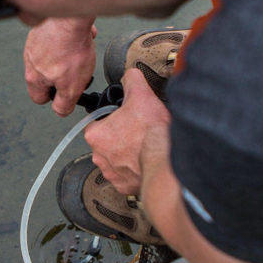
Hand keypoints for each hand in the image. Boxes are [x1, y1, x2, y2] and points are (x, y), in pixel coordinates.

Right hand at [24, 17, 96, 116]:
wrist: (70, 18)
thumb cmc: (70, 50)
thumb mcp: (71, 87)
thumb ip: (64, 103)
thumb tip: (61, 111)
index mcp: (33, 78)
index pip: (39, 98)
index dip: (55, 100)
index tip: (67, 94)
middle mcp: (30, 60)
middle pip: (47, 76)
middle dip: (64, 75)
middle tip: (77, 70)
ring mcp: (35, 42)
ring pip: (55, 56)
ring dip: (70, 55)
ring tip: (82, 51)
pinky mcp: (44, 27)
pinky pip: (60, 38)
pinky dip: (72, 39)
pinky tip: (83, 36)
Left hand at [84, 68, 170, 195]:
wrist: (166, 160)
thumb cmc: (151, 133)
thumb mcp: (141, 95)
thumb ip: (132, 80)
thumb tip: (130, 76)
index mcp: (96, 135)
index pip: (97, 123)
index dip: (112, 118)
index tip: (124, 118)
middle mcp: (99, 157)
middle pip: (106, 142)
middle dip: (120, 137)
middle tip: (137, 131)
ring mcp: (112, 174)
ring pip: (116, 160)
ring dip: (127, 155)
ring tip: (144, 146)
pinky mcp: (125, 186)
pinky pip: (127, 177)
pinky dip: (136, 170)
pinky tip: (147, 161)